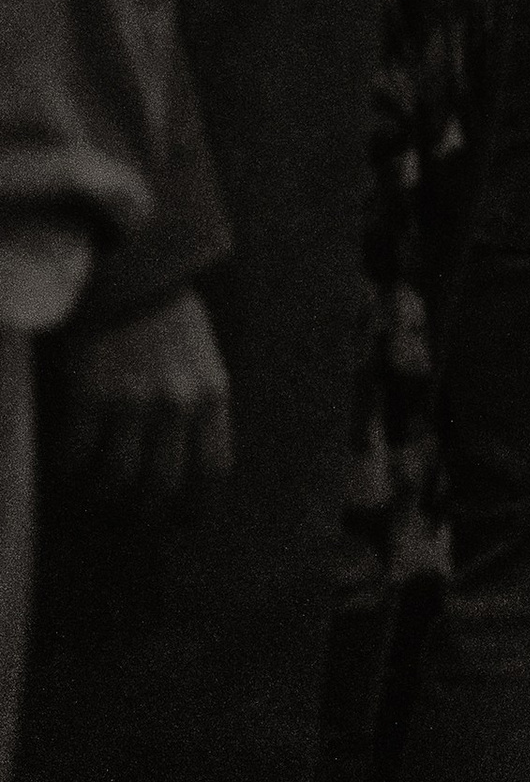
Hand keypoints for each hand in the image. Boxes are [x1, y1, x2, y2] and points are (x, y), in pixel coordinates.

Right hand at [56, 290, 232, 502]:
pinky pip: (75, 458)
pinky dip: (68, 472)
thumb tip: (184, 465)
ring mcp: (132, 399)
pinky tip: (65, 467)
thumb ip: (197, 406)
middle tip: (122, 518)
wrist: (126, 262)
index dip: (192, 507)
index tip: (174, 519)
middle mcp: (177, 401)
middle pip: (161, 488)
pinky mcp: (89, 394)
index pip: (212, 471)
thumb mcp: (201, 356)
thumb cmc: (164, 311)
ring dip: (98, 496)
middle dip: (139, 514)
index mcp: (211, 391)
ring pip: (115, 481)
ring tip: (89, 493)